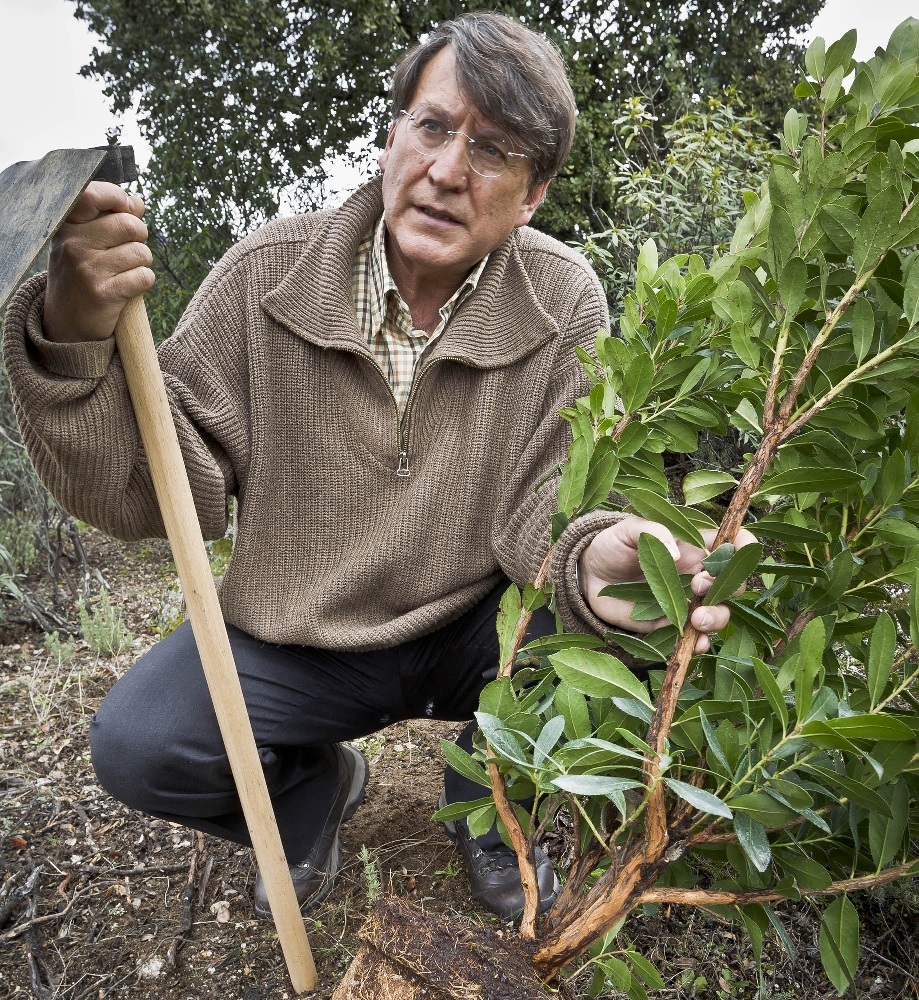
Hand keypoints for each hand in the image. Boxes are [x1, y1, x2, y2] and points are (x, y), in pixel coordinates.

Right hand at [44, 181, 154, 342]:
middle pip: (129, 224)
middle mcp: (73, 244)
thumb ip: (107, 218)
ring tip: (126, 271)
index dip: (119, 198)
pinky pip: (145, 277)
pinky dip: (144, 281)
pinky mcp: (104, 294)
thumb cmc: (81, 275)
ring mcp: (87, 269)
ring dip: (142, 262)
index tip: (126, 208)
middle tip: (129, 249)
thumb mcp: (83, 241)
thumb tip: (137, 202)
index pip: (93, 194)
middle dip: (139, 236)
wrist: (67, 324)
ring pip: (141, 252)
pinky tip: (129, 286)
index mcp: (66, 226)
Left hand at [578, 516, 757, 652]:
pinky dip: (701, 643)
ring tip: (697, 618)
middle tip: (699, 585)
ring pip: (719, 612)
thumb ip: (653, 531)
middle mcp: (696, 575)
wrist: (589, 576)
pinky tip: (696, 642)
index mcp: (692, 546)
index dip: (742, 546)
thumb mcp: (628, 530)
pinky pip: (695, 637)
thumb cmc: (612, 546)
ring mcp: (686, 602)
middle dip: (727, 587)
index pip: (730, 544)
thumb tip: (679, 554)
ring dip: (716, 617)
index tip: (741, 549)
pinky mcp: (671, 625)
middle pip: (731, 584)